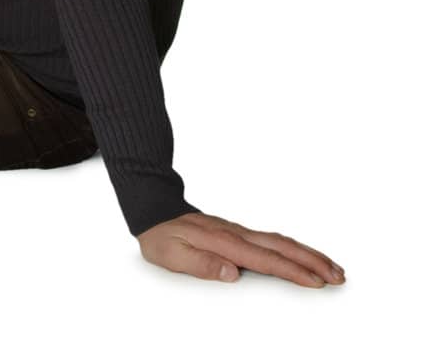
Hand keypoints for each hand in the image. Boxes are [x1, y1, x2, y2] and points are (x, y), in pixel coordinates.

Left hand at [138, 211, 344, 287]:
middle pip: (282, 246)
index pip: (265, 259)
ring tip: (334, 269)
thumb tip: (232, 273)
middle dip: (313, 261)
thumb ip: (201, 264)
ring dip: (309, 254)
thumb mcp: (172, 255)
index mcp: (224, 242)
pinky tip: (304, 256)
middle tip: (340, 277)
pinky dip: (294, 248)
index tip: (316, 282)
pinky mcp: (240, 233)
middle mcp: (237, 234)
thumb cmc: (162, 237)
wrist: (154, 211)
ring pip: (281, 241)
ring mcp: (240, 232)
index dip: (292, 271)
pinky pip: (273, 241)